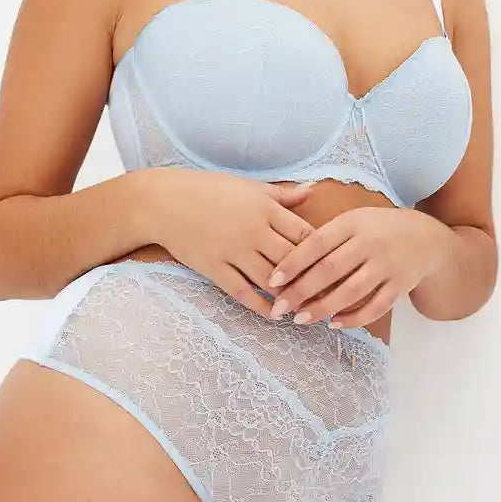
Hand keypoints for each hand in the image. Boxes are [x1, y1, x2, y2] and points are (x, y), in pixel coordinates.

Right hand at [147, 168, 316, 318]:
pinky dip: (261, 307)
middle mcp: (254, 231)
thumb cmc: (208, 190)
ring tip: (307, 310)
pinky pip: (243, 293)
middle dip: (314, 280)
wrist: (164, 202)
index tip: (337, 266)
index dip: (324, 252)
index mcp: (266, 208)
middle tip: (331, 296)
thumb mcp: (249, 186)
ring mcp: (234, 251)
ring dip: (291, 297)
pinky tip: (274, 315)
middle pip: (294, 261)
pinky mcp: (215, 268)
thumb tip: (314, 190)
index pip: (306, 234)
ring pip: (272, 281)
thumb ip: (283, 194)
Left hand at [264, 206, 448, 327]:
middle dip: (301, 291)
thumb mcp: (353, 220)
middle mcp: (370, 242)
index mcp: (352, 223)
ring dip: (323, 308)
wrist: (426, 237)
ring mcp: (387, 265)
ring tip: (301, 319)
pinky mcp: (401, 285)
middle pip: (330, 270)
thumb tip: (285, 259)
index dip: (293, 263)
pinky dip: (354, 318)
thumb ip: (324, 236)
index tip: (272, 281)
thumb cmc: (377, 229)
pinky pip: (375, 307)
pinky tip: (334, 324)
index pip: (316, 243)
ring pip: (351, 292)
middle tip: (279, 308)